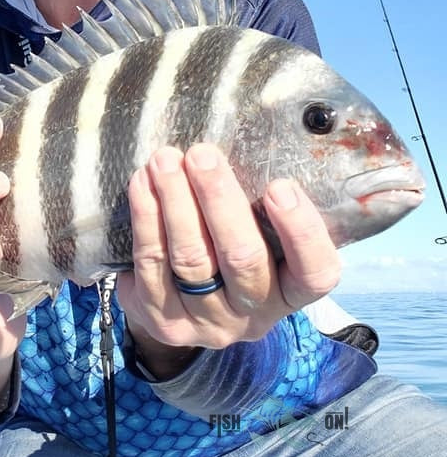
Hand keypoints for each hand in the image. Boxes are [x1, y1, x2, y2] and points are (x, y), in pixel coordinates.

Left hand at [117, 144, 340, 372]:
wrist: (182, 305)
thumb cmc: (233, 247)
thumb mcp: (262, 235)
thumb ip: (265, 203)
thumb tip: (255, 134)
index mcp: (292, 290)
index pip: (315, 272)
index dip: (300, 231)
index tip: (279, 185)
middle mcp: (256, 313)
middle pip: (242, 259)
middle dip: (219, 199)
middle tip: (201, 154)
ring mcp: (209, 322)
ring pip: (192, 260)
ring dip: (175, 202)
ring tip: (164, 160)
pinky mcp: (166, 321)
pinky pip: (152, 266)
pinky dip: (146, 219)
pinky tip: (142, 185)